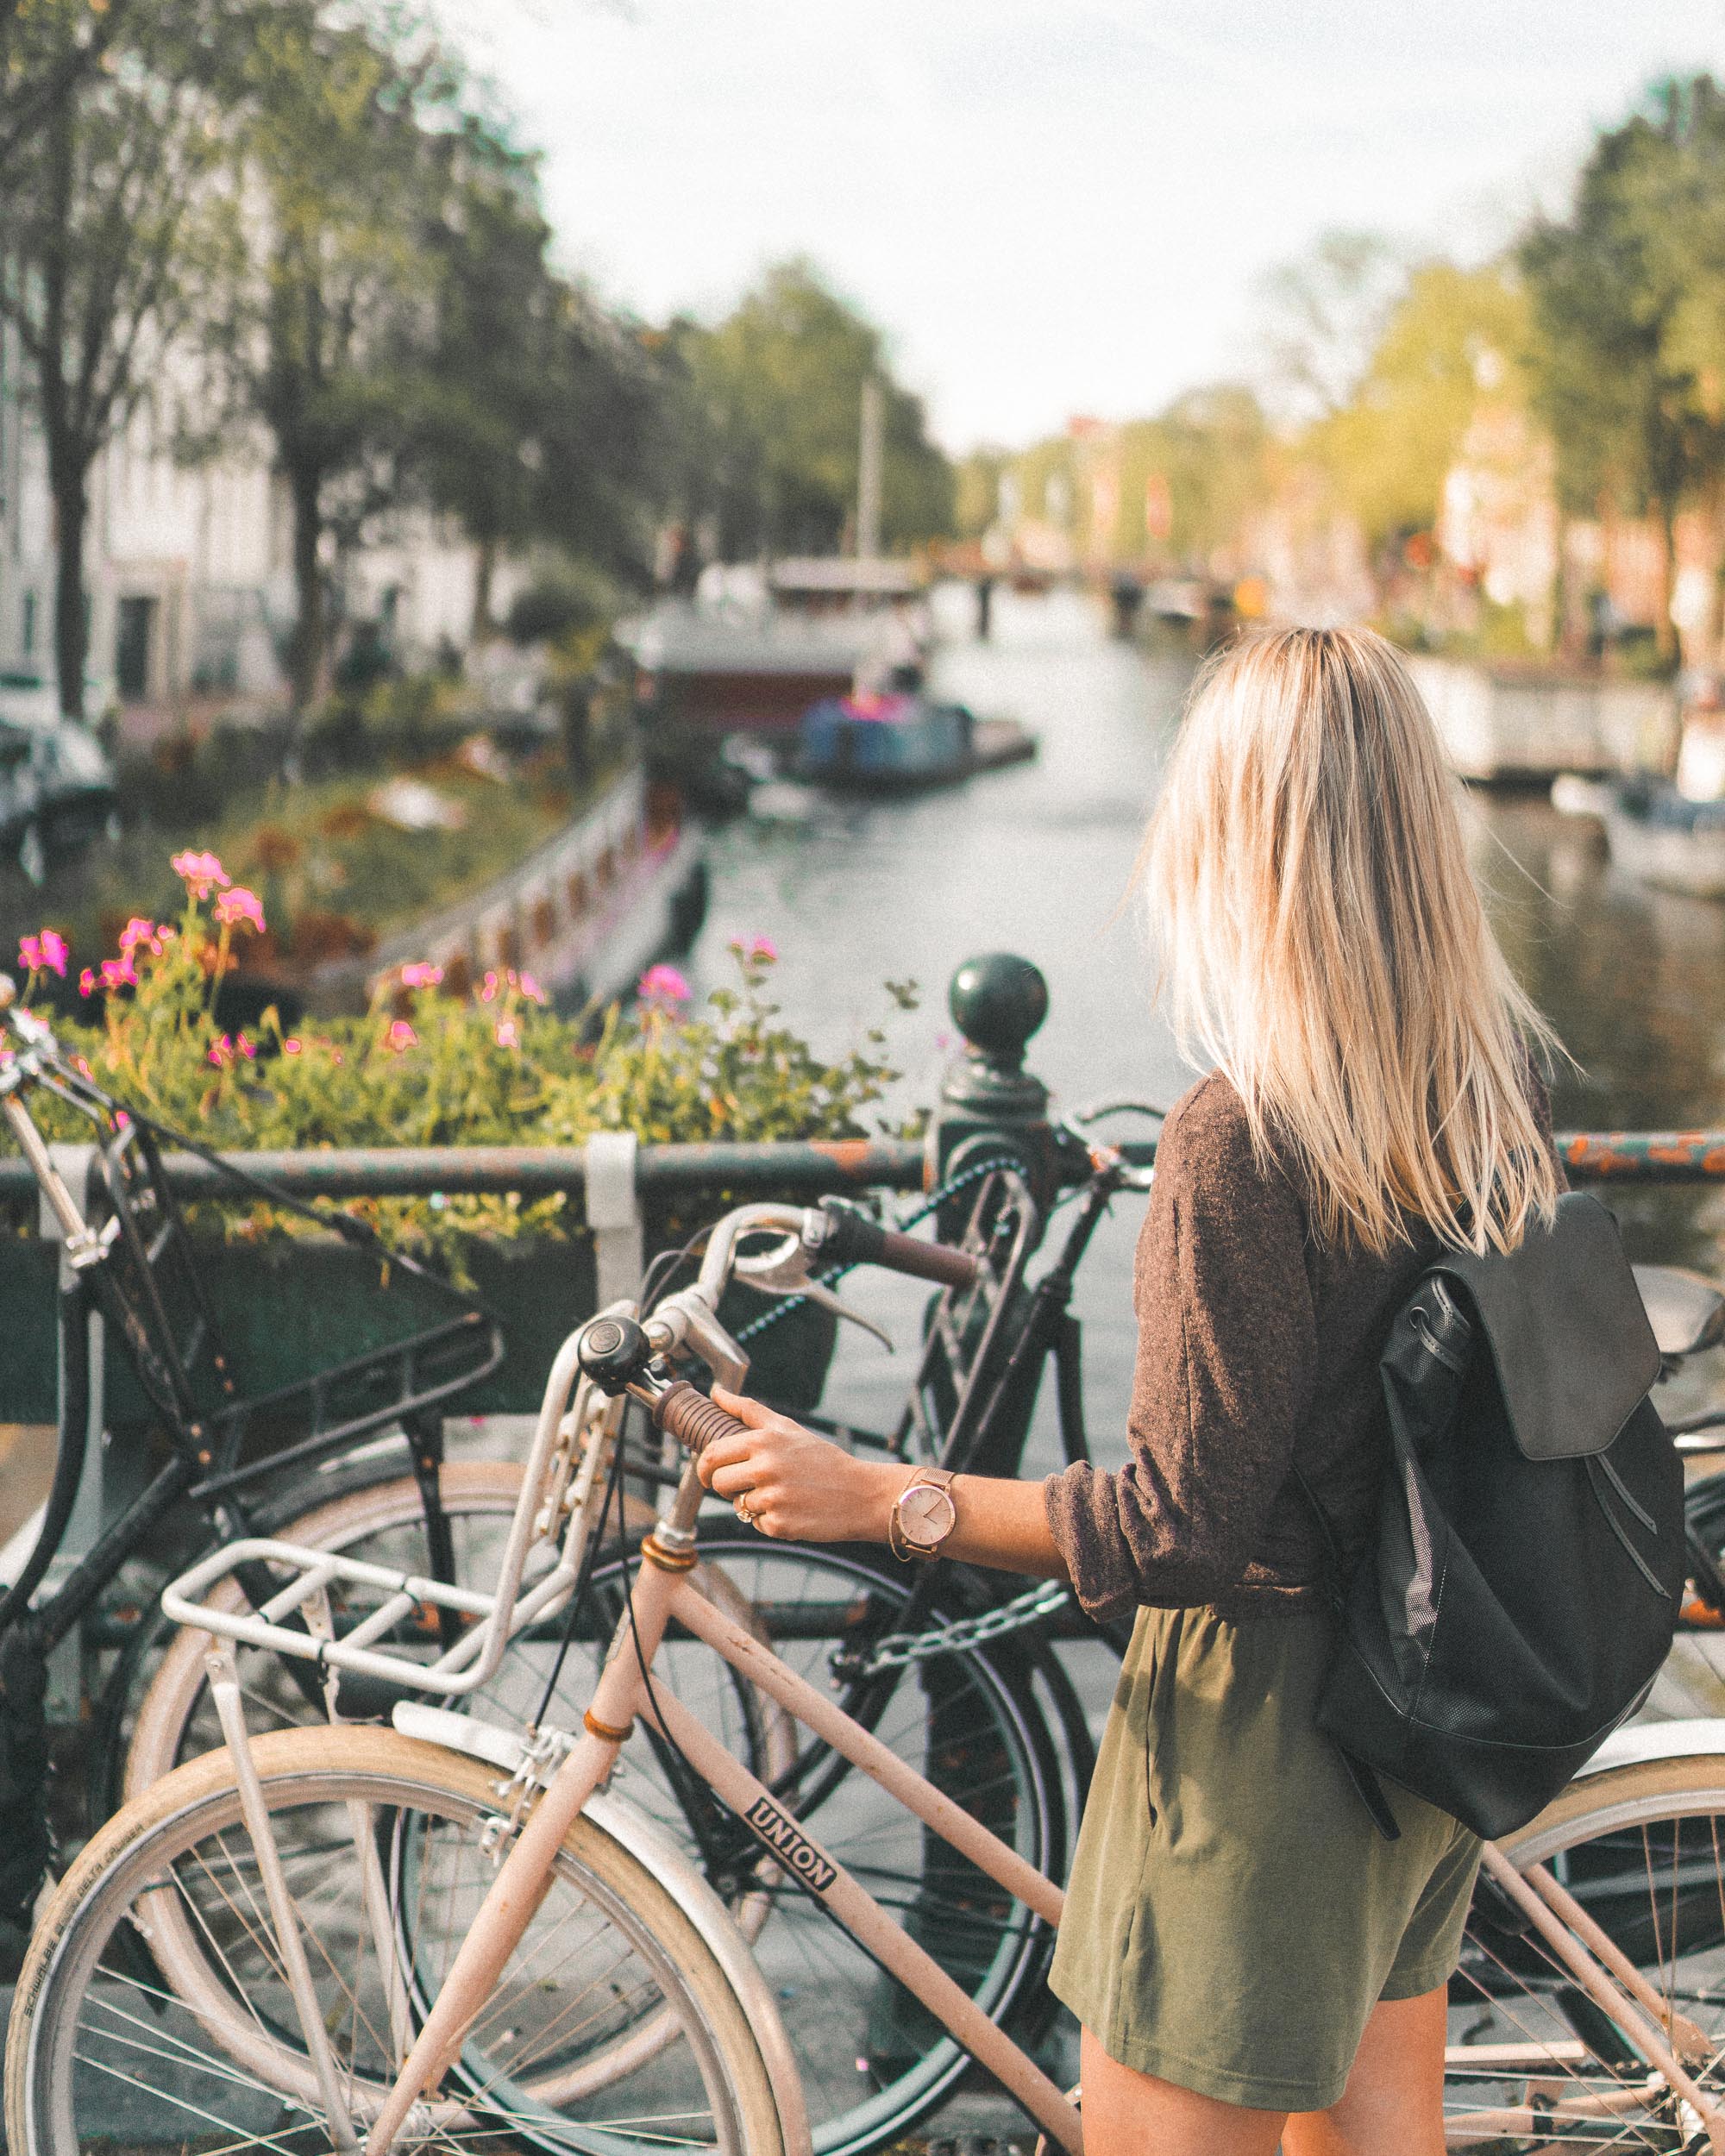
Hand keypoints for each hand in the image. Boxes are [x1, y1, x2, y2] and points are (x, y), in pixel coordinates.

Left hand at [697, 1387, 902, 1542]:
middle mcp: (765, 1469)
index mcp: (764, 1441)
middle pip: (719, 1483)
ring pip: (738, 1505)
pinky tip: (792, 1509)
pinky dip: (770, 1520)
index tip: (710, 1472)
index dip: (705, 1466)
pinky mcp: (779, 1525)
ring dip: (753, 1503)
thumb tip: (716, 1393)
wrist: (860, 1494)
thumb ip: (747, 1410)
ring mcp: (772, 1499)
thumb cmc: (822, 1459)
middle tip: (750, 1483)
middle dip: (728, 1486)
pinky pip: (757, 1524)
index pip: (713, 1455)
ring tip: (782, 1494)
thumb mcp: (787, 1428)